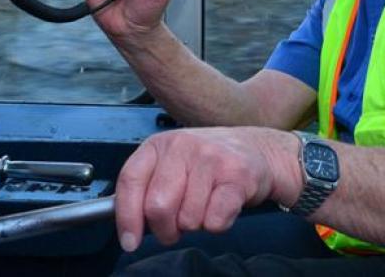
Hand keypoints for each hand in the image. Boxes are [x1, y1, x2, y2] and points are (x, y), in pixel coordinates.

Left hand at [115, 126, 301, 250]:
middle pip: (158, 206)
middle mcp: (183, 145)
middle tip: (178, 225)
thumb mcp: (172, 163)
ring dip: (196, 224)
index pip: (130, 180)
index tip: (131, 241)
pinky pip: (214, 221)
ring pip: (188, 219)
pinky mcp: (236, 174)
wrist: (257, 149)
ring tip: (206, 205)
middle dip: (166, 229)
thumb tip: (128, 229)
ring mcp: (210, 157)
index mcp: (161, 144)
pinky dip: (217, 224)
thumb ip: (148, 187)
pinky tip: (223, 205)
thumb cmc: (208, 163)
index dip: (127, 216)